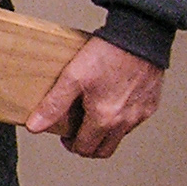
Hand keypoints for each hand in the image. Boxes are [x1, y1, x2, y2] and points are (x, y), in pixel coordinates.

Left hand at [24, 37, 162, 158]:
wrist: (139, 35)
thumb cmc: (108, 53)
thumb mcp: (73, 77)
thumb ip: (53, 104)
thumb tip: (35, 126)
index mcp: (104, 119)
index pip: (85, 149)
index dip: (71, 145)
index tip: (66, 135)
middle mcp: (125, 121)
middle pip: (104, 150)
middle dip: (88, 146)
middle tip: (79, 133)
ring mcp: (141, 114)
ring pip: (120, 136)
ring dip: (106, 133)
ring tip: (95, 113)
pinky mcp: (151, 104)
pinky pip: (135, 121)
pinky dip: (122, 119)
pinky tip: (114, 101)